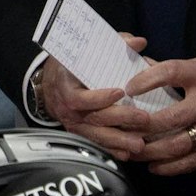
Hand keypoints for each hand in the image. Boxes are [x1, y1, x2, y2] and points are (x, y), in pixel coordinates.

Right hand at [43, 35, 155, 160]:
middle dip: (120, 119)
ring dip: (119, 141)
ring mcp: (74, 124)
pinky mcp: (80, 134)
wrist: (51, 84)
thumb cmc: (72, 64)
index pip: (80, 98)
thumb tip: (138, 42)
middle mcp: (68, 110)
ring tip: (140, 144)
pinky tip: (128, 154)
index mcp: (66, 87)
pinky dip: (112, 150)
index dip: (99, 97)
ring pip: (96, 136)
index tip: (120, 92)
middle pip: (94, 119)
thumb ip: (113, 43)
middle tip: (143, 119)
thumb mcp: (86, 50)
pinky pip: (96, 145)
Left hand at [129, 56, 195, 175]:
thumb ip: (180, 71)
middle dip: (138, 126)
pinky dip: (167, 167)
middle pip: (165, 118)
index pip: (170, 73)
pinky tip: (152, 165)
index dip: (146, 80)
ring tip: (128, 149)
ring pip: (172, 146)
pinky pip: (187, 163)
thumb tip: (144, 67)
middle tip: (118, 127)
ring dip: (146, 151)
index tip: (128, 86)